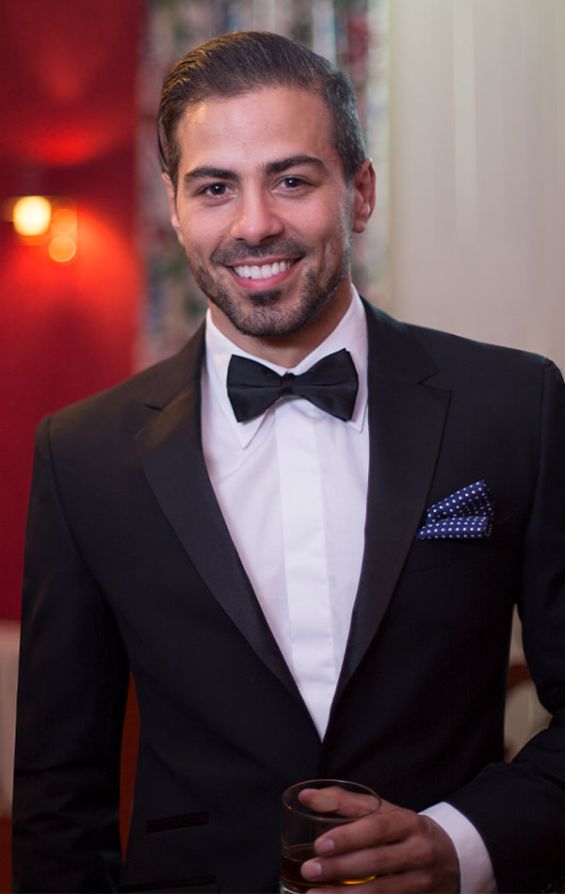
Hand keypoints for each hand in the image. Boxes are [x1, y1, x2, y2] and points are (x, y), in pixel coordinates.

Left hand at [298, 786, 459, 892]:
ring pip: (382, 892)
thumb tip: (306, 796)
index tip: (319, 845)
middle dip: (340, 868)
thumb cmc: (405, 832)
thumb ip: (344, 802)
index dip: (348, 837)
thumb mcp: (383, 811)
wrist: (452, 857)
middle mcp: (419, 853)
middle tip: (309, 870)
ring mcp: (421, 883)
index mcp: (408, 823)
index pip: (377, 828)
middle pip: (377, 862)